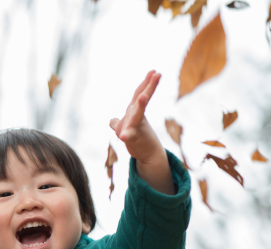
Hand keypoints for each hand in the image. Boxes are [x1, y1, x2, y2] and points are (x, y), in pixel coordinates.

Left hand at [109, 71, 173, 194]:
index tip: (154, 71)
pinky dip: (126, 135)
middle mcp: (136, 116)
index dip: (145, 83)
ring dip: (139, 105)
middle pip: (142, 99)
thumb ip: (118, 123)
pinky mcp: (132, 139)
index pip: (139, 94)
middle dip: (149, 87)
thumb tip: (112, 121)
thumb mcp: (125, 128)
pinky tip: (123, 136)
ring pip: (137, 115)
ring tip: (142, 97)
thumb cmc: (137, 139)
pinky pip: (129, 136)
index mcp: (134, 111)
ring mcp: (135, 127)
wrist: (147, 154)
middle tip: (158, 74)